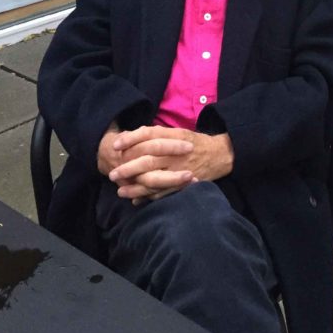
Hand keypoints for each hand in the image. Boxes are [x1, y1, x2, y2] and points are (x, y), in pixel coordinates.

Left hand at [107, 126, 234, 204]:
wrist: (219, 155)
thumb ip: (159, 133)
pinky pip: (163, 193)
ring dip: (135, 187)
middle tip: (112, 174)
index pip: (149, 136)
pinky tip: (136, 200)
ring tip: (120, 192)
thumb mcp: (179, 132)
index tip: (115, 145)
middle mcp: (175, 154)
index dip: (131, 139)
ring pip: (153, 180)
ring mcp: (178, 171)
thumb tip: (136, 134)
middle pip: (147, 160)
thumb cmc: (196, 142)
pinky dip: (149, 197)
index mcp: (174, 138)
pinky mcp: (182, 184)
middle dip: (128, 168)